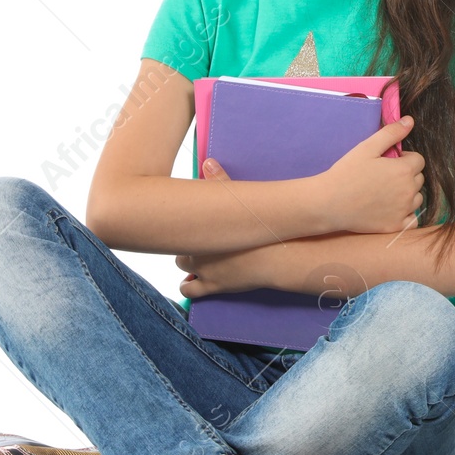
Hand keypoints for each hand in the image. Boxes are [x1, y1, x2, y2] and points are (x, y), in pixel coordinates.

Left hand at [177, 162, 284, 295]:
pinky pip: (188, 291)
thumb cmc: (260, 228)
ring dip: (187, 267)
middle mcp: (194, 251)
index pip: (176, 229)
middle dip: (185, 248)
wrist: (278, 256)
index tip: (185, 228)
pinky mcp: (212, 287)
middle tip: (196, 244)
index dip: (181, 229)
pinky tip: (194, 284)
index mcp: (197, 230)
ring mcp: (202, 272)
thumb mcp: (239, 200)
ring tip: (195, 264)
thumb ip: (220, 180)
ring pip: (182, 270)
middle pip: (178, 250)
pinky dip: (189, 288)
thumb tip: (207, 162)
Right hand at [315, 115, 425, 233]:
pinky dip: (407, 214)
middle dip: (406, 174)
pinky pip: (413, 220)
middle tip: (384, 176)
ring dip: (408, 193)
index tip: (388, 161)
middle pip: (419, 178)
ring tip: (386, 192)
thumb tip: (410, 121)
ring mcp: (404, 210)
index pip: (418, 160)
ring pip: (417, 198)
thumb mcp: (367, 147)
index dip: (404, 158)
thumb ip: (391, 133)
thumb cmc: (346, 173)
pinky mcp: (396, 226)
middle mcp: (409, 191)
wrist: (328, 203)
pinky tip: (391, 209)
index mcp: (404, 170)